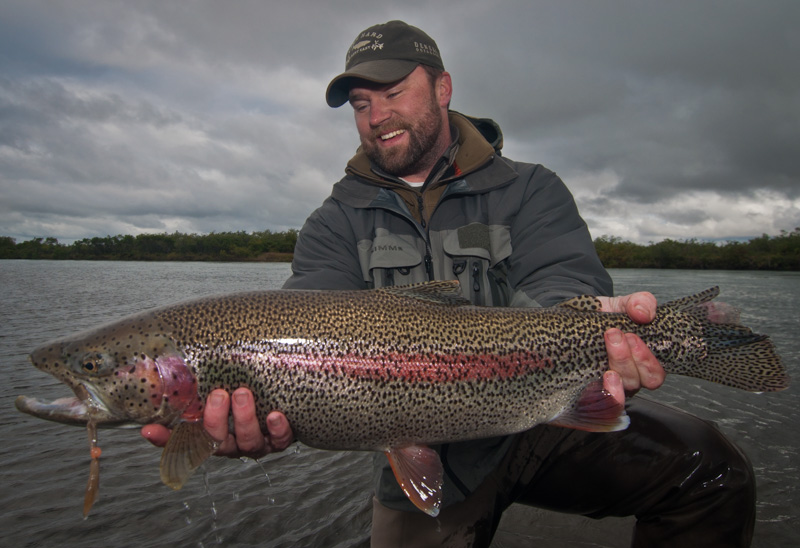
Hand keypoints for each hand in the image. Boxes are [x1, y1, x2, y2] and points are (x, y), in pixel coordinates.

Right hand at [141, 387, 293, 457]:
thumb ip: (200, 385)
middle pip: (218, 441)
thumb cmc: (248, 395)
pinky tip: (274, 415)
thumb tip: (171, 371)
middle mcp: (233, 444)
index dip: (165, 439)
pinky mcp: (280, 440)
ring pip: (247, 441)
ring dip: (244, 419)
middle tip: (218, 395)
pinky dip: (277, 429)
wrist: (285, 403)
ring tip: (243, 394)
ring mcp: (256, 444)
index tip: (149, 429)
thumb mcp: (221, 390)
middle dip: (215, 420)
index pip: (183, 440)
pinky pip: (279, 440)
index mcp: (213, 435)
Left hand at [597, 292, 665, 396]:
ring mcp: (607, 385)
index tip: (633, 336)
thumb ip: (640, 303)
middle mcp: (626, 378)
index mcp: (640, 362)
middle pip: (637, 382)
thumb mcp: (622, 304)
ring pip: (620, 391)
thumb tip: (644, 312)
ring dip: (617, 366)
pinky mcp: (587, 389)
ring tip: (608, 344)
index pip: (654, 375)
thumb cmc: (603, 317)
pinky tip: (602, 375)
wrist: (576, 320)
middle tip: (615, 334)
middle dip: (628, 358)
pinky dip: (605, 390)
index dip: (647, 361)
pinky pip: (599, 402)